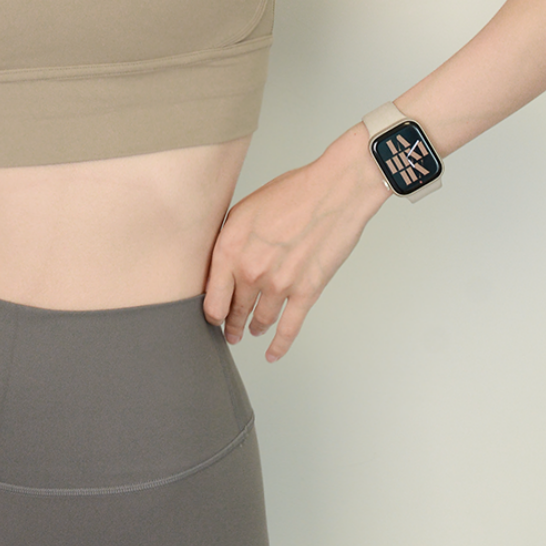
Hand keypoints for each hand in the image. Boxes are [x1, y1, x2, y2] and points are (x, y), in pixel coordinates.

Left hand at [203, 125, 388, 360]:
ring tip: (251, 331)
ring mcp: (279, 285)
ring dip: (253, 328)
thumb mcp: (245, 210)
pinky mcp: (306, 291)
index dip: (210, 312)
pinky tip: (272, 354)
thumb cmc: (293, 192)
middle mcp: (250, 271)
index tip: (211, 316)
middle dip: (229, 325)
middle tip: (228, 331)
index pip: (211, 298)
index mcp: (230, 249)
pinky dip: (279, 345)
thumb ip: (229, 241)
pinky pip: (288, 328)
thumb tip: (219, 265)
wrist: (335, 190)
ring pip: (260, 320)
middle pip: (233, 312)